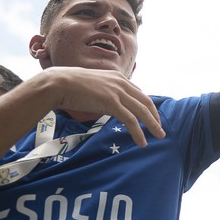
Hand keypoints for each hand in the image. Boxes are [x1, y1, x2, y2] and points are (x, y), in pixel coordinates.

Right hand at [34, 67, 164, 145]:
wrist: (59, 83)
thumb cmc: (71, 85)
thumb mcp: (95, 85)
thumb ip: (106, 92)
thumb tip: (108, 104)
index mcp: (118, 78)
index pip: (139, 93)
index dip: (147, 106)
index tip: (151, 117)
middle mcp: (122, 83)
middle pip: (146, 102)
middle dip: (155, 116)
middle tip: (160, 129)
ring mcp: (117, 92)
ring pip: (142, 111)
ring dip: (152, 125)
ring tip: (159, 136)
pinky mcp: (112, 103)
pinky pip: (131, 120)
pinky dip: (138, 132)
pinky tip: (142, 141)